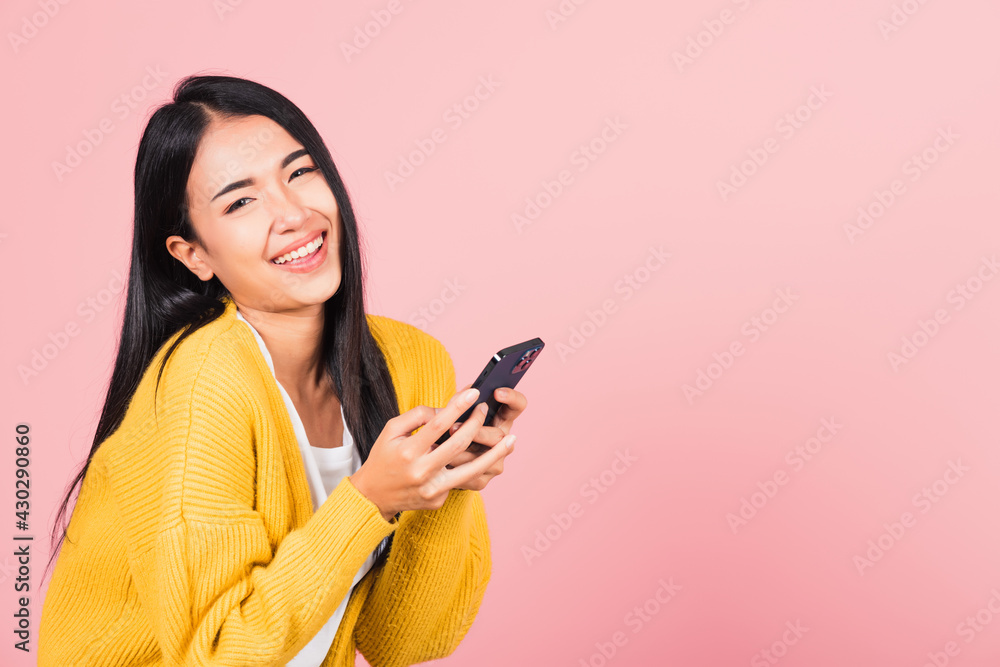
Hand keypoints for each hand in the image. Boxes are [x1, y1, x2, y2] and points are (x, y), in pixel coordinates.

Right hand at [348, 387, 515, 520]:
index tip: (474, 393)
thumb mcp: (391, 430)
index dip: (458, 407)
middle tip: (485, 409)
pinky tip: (482, 457)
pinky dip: (469, 467)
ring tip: (512, 440)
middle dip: (477, 424)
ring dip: (494, 454)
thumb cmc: (383, 458)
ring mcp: (432, 489)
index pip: (439, 424)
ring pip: (471, 469)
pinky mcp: (439, 500)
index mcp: (408, 451)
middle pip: (459, 444)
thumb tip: (446, 411)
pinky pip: (459, 479)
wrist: (373, 497)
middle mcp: (421, 472)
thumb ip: (417, 416)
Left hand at [439, 383, 526, 489]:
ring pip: (482, 458)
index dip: (512, 398)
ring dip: (458, 451)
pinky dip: (452, 467)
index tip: (497, 392)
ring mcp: (496, 462)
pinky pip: (469, 474)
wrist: (438, 459)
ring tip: (436, 444)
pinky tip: (435, 461)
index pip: (518, 405)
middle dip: (475, 432)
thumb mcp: (455, 411)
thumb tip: (464, 395)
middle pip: (498, 437)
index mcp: (501, 419)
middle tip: (452, 427)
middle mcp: (504, 441)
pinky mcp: (482, 479)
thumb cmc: (449, 428)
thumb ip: (460, 402)